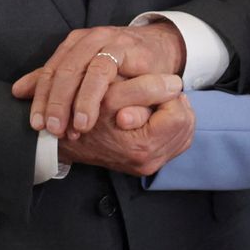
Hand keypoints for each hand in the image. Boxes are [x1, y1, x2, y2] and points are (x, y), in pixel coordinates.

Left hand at [11, 23, 186, 137]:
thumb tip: (18, 91)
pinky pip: (105, 69)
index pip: (49, 71)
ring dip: (76, 101)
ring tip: (74, 127)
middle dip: (55, 102)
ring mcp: (107, 41)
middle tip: (51, 129)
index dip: (40, 99)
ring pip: (83, 69)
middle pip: (63, 70)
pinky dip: (95, 94)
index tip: (36, 125)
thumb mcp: (87, 74)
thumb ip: (56, 82)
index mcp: (74, 44)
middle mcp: (88, 39)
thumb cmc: (123, 65)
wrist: (161, 50)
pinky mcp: (127, 48)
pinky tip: (91, 115)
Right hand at [59, 87, 194, 176]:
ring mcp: (150, 164)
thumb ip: (143, 89)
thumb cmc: (84, 114)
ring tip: (155, 101)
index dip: (167, 94)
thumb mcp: (111, 96)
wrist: (64, 141)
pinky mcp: (149, 163)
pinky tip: (154, 113)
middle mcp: (149, 161)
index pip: (178, 114)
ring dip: (173, 112)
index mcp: (142, 147)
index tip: (155, 84)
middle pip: (186, 123)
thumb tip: (174, 84)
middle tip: (159, 91)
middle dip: (173, 104)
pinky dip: (170, 124)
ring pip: (185, 131)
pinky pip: (177, 140)